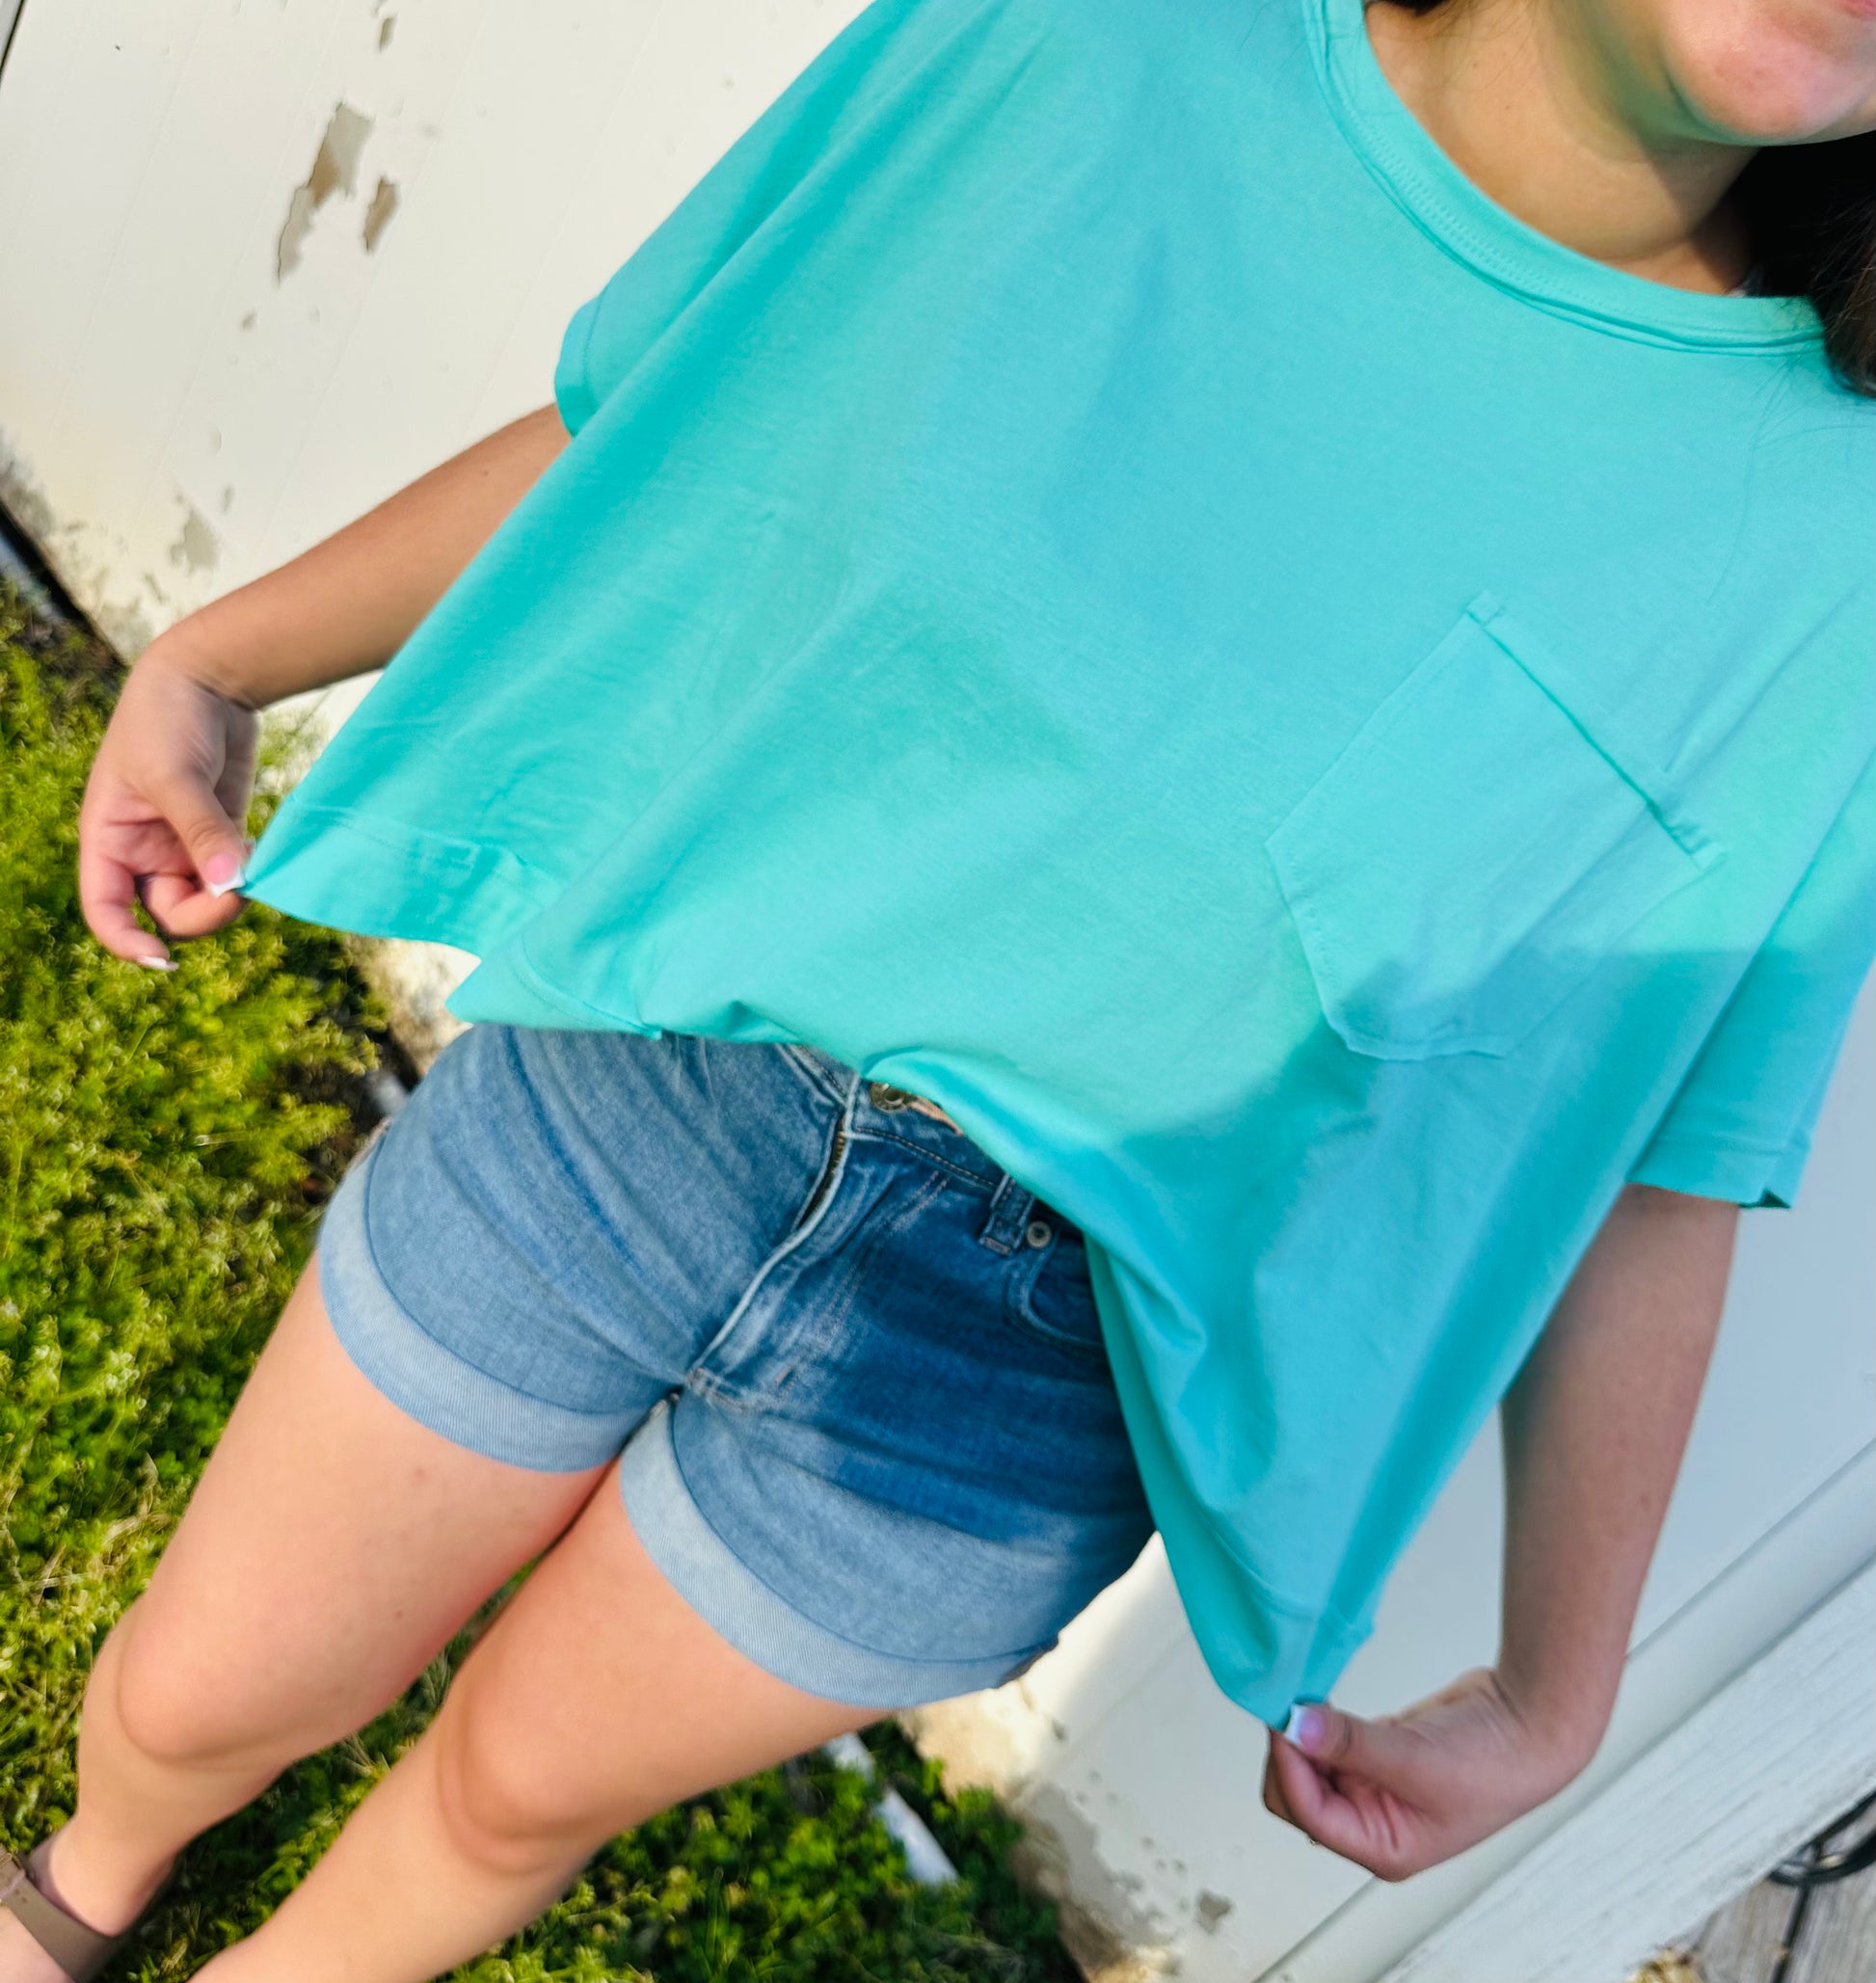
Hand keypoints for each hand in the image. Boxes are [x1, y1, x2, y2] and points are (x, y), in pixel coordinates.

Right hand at [77, 639, 258, 967]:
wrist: (209, 676)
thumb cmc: (169, 716)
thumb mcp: (175, 774)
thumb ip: (202, 832)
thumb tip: (231, 886)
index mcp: (109, 839)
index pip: (106, 908)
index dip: (126, 941)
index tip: (161, 960)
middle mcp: (143, 850)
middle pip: (168, 913)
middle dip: (203, 914)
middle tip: (241, 891)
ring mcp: (184, 844)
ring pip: (205, 900)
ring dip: (230, 895)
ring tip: (251, 857)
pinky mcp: (221, 834)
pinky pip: (232, 875)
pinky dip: (247, 874)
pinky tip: (259, 847)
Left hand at [1262, 1666, 1595, 1879]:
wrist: (1528, 1725)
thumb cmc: (1492, 1765)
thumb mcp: (1415, 1758)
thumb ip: (1351, 1743)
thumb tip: (1297, 1725)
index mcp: (1382, 1848)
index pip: (1309, 1813)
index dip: (1289, 1766)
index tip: (1281, 1719)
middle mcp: (1371, 1824)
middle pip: (1298, 1794)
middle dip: (1288, 1753)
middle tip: (1285, 1705)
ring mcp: (1371, 1786)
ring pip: (1308, 1765)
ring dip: (1300, 1734)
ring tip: (1298, 1697)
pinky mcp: (1374, 1752)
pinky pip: (1328, 1741)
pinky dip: (1317, 1722)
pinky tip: (1315, 1700)